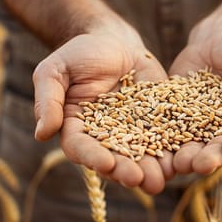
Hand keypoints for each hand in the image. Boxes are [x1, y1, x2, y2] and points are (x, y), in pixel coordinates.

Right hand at [32, 22, 173, 193]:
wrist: (114, 41)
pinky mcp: (155, 124)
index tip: (106, 164)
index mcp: (76, 129)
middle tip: (139, 180)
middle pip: (114, 159)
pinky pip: (165, 140)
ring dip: (151, 170)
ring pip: (141, 156)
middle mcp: (104, 138)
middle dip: (126, 171)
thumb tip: (41, 133)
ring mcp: (132, 133)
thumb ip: (48, 100)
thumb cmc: (78, 54)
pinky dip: (172, 152)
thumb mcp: (55, 70)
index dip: (93, 158)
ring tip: (161, 179)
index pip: (81, 148)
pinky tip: (181, 161)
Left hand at [168, 21, 221, 174]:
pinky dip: (165, 139)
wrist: (219, 34)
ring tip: (179, 163)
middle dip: (212, 157)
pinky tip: (155, 146)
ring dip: (188, 156)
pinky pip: (172, 129)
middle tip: (199, 164)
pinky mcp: (180, 115)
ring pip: (197, 144)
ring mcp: (204, 123)